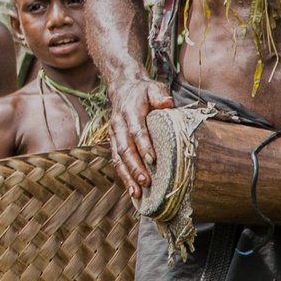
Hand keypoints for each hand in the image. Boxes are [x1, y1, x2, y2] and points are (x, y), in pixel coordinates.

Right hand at [107, 77, 175, 199]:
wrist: (123, 88)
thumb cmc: (143, 91)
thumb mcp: (153, 87)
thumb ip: (159, 94)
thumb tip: (167, 103)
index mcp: (130, 111)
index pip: (136, 130)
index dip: (144, 145)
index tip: (152, 159)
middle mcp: (118, 125)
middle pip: (125, 148)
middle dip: (134, 166)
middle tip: (145, 182)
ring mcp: (114, 134)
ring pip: (118, 158)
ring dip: (127, 176)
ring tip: (136, 193)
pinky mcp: (113, 142)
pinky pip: (116, 161)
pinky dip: (123, 176)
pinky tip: (132, 190)